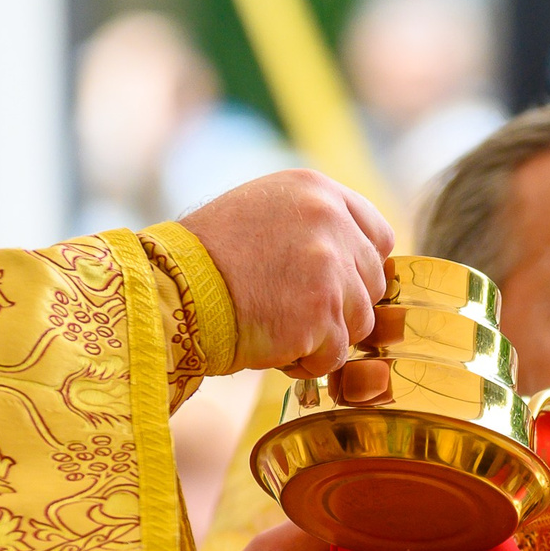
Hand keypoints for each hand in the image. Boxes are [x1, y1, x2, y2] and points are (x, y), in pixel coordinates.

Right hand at [180, 171, 392, 377]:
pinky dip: (308, 361)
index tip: (333, 286)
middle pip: (373, 282)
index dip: (359, 268)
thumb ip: (311, 224)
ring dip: (324, 335)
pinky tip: (273, 345)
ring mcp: (330, 266)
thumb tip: (353, 257)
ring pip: (360, 320)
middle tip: (292, 310)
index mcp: (317, 190)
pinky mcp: (321, 312)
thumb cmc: (205, 259)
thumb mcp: (261, 211)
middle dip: (341, 305)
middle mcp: (330, 220)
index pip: (379, 236)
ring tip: (277, 326)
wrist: (170, 289)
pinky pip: (336, 353)